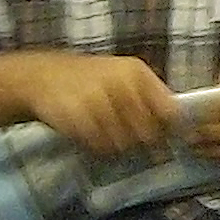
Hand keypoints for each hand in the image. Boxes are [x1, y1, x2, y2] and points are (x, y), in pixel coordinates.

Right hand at [23, 54, 187, 157]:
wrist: (43, 75)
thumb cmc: (89, 79)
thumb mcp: (123, 76)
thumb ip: (149, 98)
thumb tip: (177, 128)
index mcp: (136, 72)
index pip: (168, 110)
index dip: (169, 128)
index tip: (163, 137)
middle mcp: (120, 84)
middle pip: (148, 132)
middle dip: (141, 141)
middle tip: (131, 140)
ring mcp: (98, 101)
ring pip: (124, 143)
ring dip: (118, 145)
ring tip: (106, 134)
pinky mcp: (78, 118)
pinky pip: (100, 145)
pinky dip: (98, 147)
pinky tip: (92, 136)